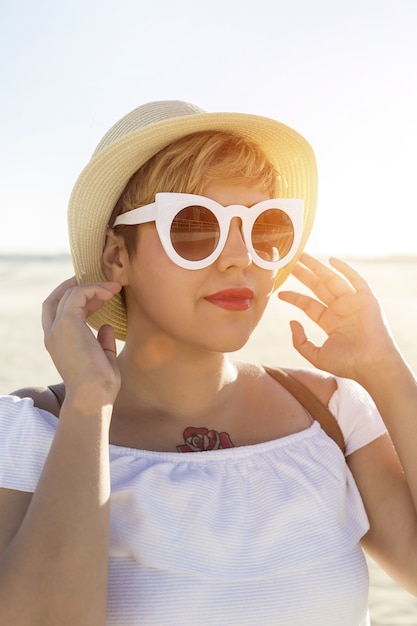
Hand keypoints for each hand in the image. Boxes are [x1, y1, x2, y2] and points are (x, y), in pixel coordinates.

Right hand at [42, 277, 122, 407]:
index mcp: (57, 343)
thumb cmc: (100, 385)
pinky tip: (111, 292)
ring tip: (115, 287)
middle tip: (98, 279)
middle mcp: (53, 333)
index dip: (78, 300)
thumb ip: (103, 342)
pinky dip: (95, 288)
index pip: (58, 312)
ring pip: (69, 293)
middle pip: (57, 298)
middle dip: (76, 285)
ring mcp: (57, 327)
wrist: (93, 396)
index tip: (101, 296)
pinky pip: (78, 294)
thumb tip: (106, 327)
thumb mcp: (103, 359)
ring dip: (93, 285)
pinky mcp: (67, 322)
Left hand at [278, 253, 397, 382]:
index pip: (308, 304)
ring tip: (303, 256)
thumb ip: (300, 341)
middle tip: (290, 262)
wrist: (371, 365)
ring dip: (318, 268)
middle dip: (304, 275)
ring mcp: (353, 303)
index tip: (280, 293)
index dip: (294, 297)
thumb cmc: (347, 364)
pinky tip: (331, 260)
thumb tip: (291, 322)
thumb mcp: (316, 355)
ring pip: (332, 280)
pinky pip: (355, 280)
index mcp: (330, 322)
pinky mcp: (366, 299)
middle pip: (318, 287)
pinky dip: (345, 269)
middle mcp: (340, 310)